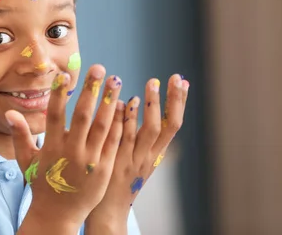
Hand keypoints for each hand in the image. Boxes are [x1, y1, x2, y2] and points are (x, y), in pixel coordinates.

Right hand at [7, 65, 125, 229]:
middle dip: (91, 91)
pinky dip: (119, 123)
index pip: (55, 116)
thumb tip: (9, 113)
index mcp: (52, 147)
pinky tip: (125, 106)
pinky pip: (114, 142)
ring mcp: (90, 160)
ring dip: (110, 102)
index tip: (64, 76)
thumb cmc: (42, 184)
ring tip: (116, 80)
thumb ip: (20, 135)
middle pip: (83, 117)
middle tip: (99, 69)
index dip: (59, 95)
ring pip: (103, 126)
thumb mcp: (26, 160)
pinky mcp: (105, 168)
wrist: (58, 215)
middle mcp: (72, 152)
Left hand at [87, 74, 188, 224]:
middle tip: (174, 78)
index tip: (183, 82)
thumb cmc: (117, 179)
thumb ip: (135, 133)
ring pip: (146, 131)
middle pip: (165, 127)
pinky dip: (127, 119)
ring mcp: (130, 159)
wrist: (105, 210)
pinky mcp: (114, 161)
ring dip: (151, 105)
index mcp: (154, 156)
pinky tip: (127, 102)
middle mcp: (146, 157)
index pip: (172, 126)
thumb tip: (132, 100)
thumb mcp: (134, 158)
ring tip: (152, 83)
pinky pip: (122, 137)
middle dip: (172, 101)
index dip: (179, 104)